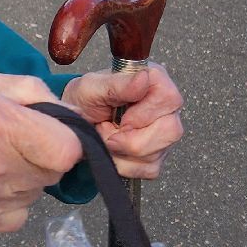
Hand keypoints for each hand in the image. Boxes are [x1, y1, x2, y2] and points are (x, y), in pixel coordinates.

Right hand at [0, 63, 82, 232]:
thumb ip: (27, 90)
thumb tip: (67, 109)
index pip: (68, 149)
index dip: (65, 136)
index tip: (49, 127)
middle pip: (55, 171)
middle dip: (44, 152)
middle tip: (14, 135)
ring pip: (37, 191)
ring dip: (27, 174)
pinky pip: (17, 212)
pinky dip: (11, 197)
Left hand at [61, 64, 183, 179]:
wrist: (76, 124)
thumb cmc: (85, 99)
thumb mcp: (91, 87)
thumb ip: (118, 84)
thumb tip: (144, 77)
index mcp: (154, 82)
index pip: (169, 97)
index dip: (144, 113)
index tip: (121, 118)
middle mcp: (166, 107)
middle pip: (170, 130)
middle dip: (131, 138)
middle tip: (108, 130)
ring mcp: (165, 133)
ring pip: (158, 153)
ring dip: (123, 151)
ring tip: (107, 136)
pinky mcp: (158, 156)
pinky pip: (148, 169)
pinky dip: (124, 164)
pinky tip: (113, 149)